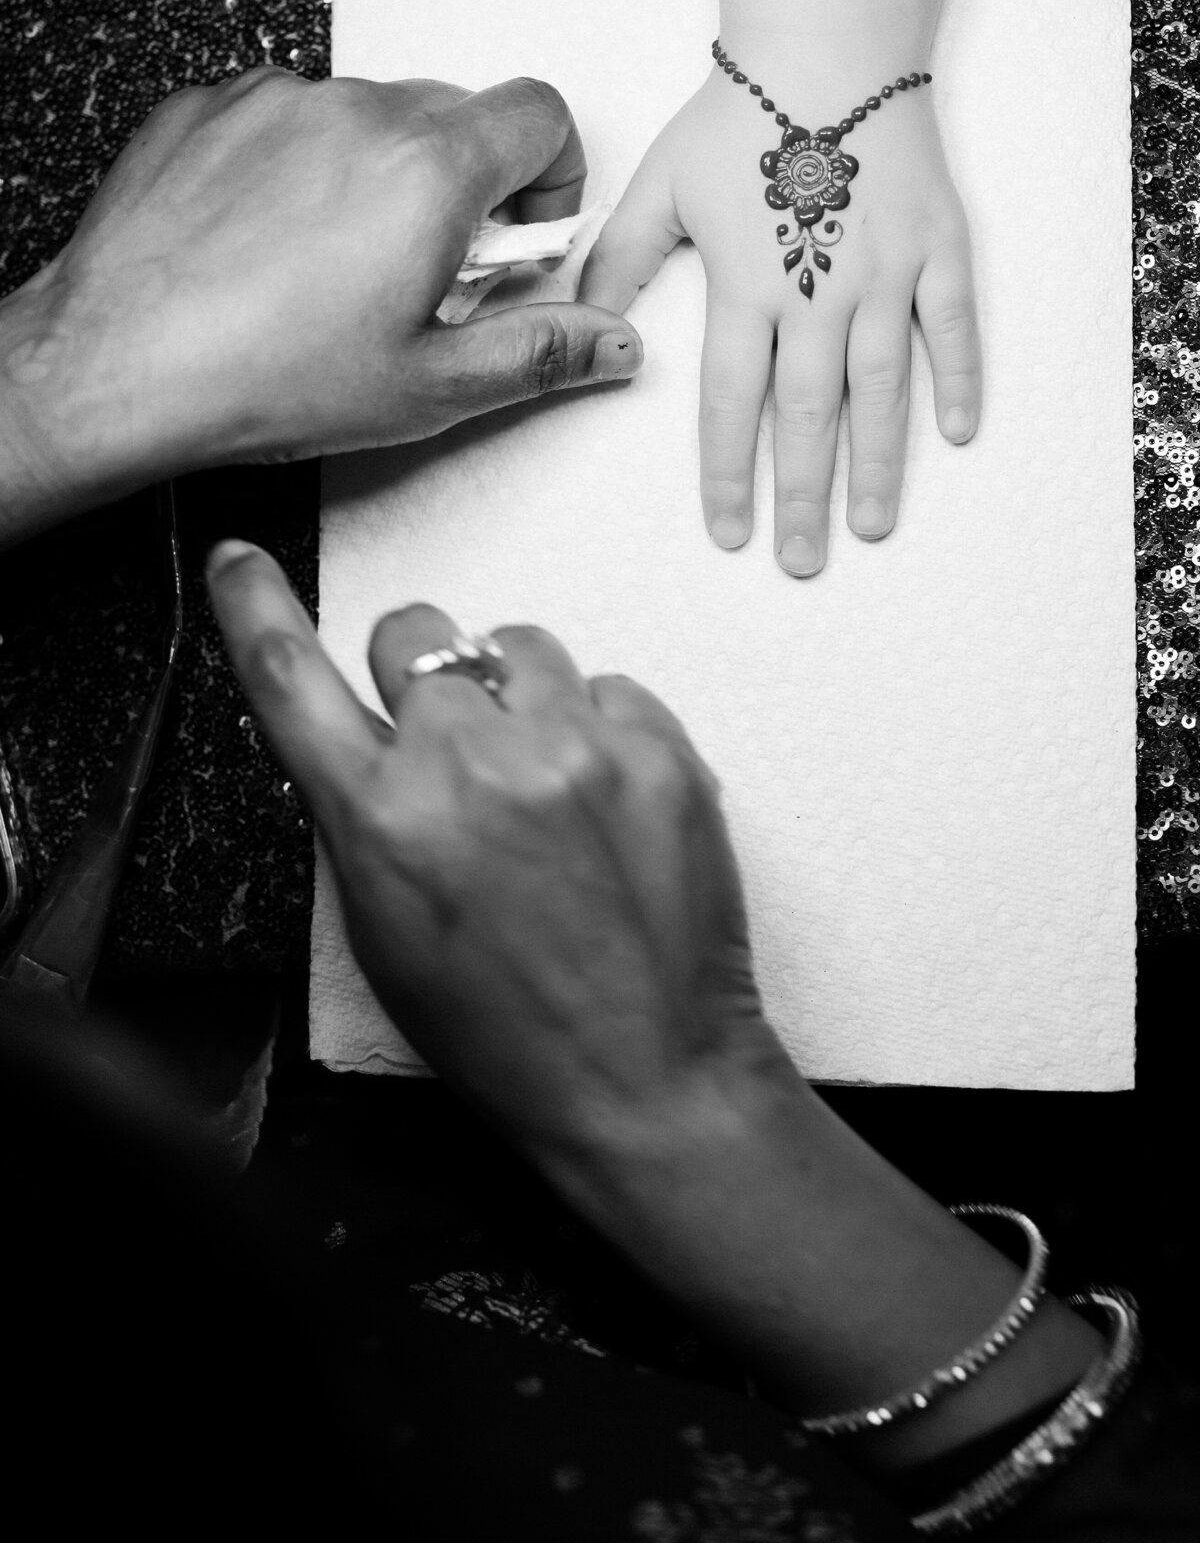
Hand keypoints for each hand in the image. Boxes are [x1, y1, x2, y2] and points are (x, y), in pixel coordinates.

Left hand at [0, 71, 641, 542]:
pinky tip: (275, 247)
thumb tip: (609, 340)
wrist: (119, 366)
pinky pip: (290, 118)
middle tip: (432, 273)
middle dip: (466, 185)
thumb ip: (539, 353)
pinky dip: (303, 168)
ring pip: (370, 116)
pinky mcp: (213, 109)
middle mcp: (356, 113)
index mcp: (428, 171)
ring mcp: (277, 102)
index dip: (553, 172)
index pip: (542, 112)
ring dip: (380, 176)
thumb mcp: (430, 386)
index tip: (526, 229)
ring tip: (340, 269)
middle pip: (456, 114)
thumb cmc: (263, 378)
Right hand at [208, 538, 1102, 1455]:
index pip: (290, 676)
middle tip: (461, 744)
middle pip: (417, 632)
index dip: (254, 607)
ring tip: (545, 780)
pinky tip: (607, 803)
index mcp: (382, 818)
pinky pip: (609, 686)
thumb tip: (373, 736)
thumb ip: (368, 816)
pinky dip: (600, 729)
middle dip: (426, 676)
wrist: (646, 1076)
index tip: (239, 560)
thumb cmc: (509, 1032)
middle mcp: (470, 763)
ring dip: (519, 694)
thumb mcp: (388, 933)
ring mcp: (571, 749)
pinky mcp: (657, 750)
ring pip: (520, 644)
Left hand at [581, 63, 980, 574]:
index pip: (730, 403)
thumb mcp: (659, 186)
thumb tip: (582, 322)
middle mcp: (818, 293)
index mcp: (747, 287)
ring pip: (883, 389)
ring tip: (873, 527)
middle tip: (800, 563)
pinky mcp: (937, 247)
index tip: (729, 533)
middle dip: (801, 497)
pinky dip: (960, 379)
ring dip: (878, 464)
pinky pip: (954, 326)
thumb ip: (620, 263)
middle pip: (807, 416)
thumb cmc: (740, 114)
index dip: (727, 475)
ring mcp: (886, 274)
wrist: (826, 42)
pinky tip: (958, 434)